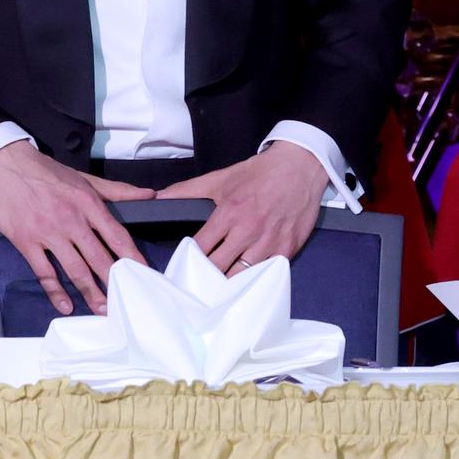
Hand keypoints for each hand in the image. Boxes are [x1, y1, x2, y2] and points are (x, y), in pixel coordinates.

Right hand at [0, 141, 152, 314]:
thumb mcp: (84, 177)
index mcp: (88, 203)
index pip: (117, 236)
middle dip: (113, 282)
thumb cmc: (46, 171)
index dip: (133, 257)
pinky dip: (56, 291)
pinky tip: (66, 305)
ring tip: (101, 309)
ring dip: (90, 292)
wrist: (5, 164)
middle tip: (124, 301)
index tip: (144, 274)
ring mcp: (48, 232)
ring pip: (75, 269)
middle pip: (99, 258)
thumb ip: (117, 190)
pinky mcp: (27, 242)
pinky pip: (45, 272)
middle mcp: (71, 220)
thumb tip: (148, 194)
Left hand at [158, 143, 328, 272]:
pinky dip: (254, 280)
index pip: (200, 247)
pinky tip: (245, 285)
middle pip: (218, 267)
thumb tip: (159, 197)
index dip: (189, 260)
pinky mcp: (287, 249)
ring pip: (241, 275)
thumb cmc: (259, 173)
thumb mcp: (220, 178)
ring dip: (228, 283)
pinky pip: (266, 274)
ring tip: (218, 291)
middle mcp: (247, 230)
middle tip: (197, 285)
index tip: (183, 268)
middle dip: (205, 276)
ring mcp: (269, 242)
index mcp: (228, 212)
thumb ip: (187, 190)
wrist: (299, 167)